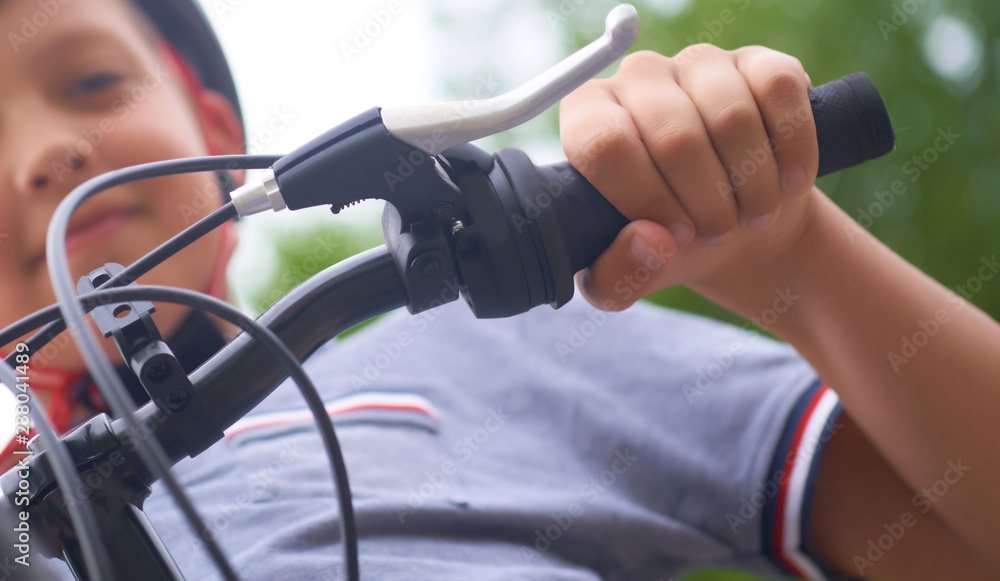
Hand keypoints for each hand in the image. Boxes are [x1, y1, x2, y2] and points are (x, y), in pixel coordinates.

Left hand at [560, 45, 820, 309]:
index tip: (675, 234)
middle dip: (706, 203)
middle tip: (718, 233)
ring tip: (751, 213)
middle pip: (673, 137)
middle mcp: (637, 77)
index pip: (605, 145)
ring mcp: (699, 63)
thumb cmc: (665, 244)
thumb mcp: (627, 278)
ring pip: (731, 118)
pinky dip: (792, 150)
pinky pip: (779, 91)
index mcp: (587, 117)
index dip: (645, 198)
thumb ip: (617, 276)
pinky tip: (789, 182)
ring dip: (752, 184)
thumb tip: (649, 242)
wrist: (732, 226)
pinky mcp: (757, 62)